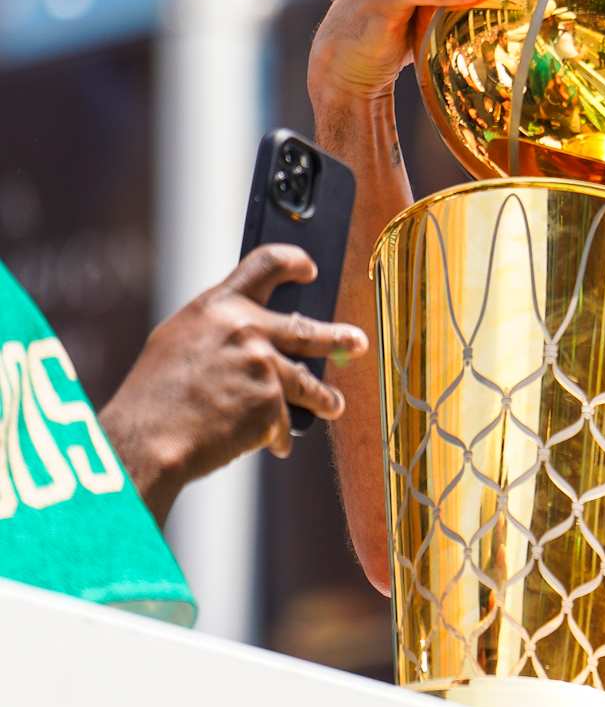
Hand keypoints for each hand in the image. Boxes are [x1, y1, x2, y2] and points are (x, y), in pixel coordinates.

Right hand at [99, 245, 368, 523]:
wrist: (145, 443)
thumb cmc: (154, 398)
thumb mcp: (179, 343)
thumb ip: (219, 330)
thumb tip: (254, 329)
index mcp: (218, 308)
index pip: (264, 264)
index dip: (292, 261)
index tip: (309, 268)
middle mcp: (247, 330)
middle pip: (307, 328)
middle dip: (339, 338)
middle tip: (357, 342)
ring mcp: (263, 367)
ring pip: (307, 381)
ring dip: (324, 397)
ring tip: (333, 404)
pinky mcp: (272, 404)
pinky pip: (283, 421)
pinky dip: (275, 434)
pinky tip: (270, 444)